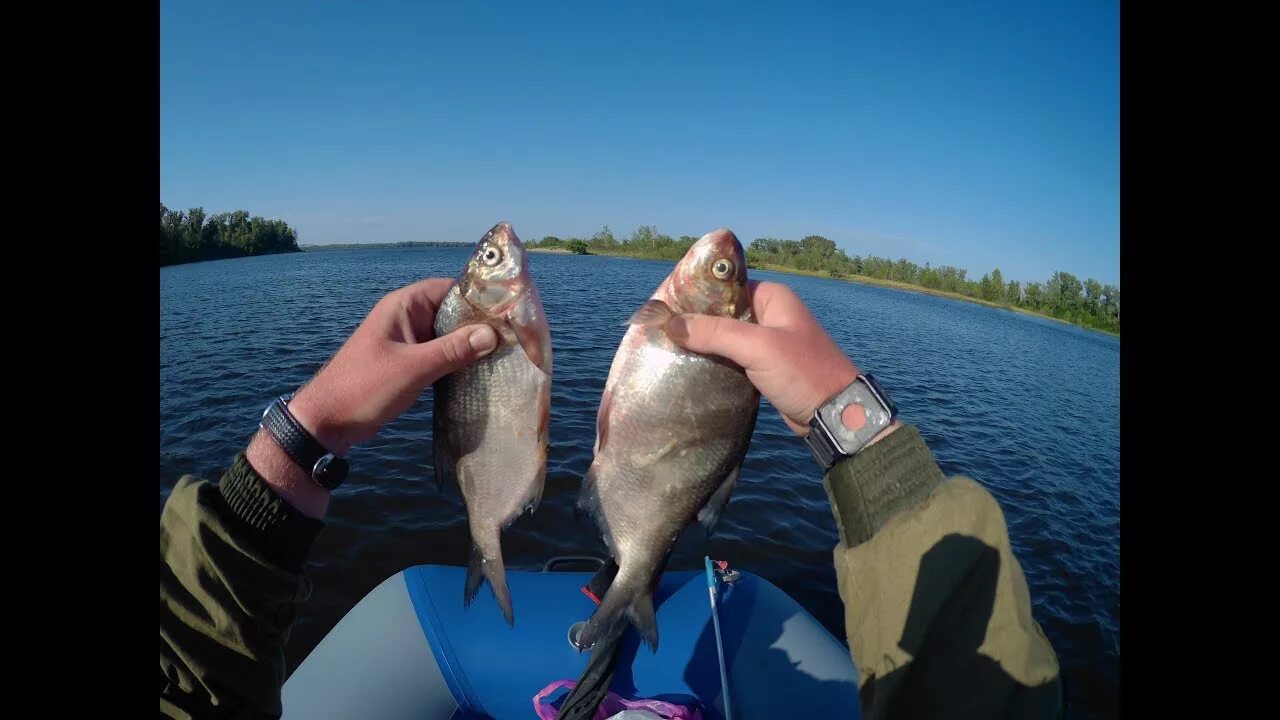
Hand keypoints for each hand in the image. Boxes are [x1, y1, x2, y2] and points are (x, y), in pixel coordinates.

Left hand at [246, 278, 497, 516]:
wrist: (327, 422)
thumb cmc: (364, 388)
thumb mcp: (413, 368)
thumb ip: (453, 350)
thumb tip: (492, 334)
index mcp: (404, 306)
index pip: (450, 288)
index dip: (480, 296)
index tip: (510, 309)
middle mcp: (407, 317)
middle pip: (453, 310)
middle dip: (481, 322)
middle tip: (515, 335)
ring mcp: (407, 340)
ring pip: (448, 333)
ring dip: (471, 343)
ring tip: (504, 353)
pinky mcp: (408, 361)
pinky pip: (441, 352)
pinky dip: (459, 359)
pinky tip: (480, 371)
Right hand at [668, 280, 898, 439]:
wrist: (836, 414)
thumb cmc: (803, 372)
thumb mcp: (758, 347)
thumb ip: (715, 332)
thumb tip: (671, 323)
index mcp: (773, 297)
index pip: (726, 287)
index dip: (696, 295)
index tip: (666, 306)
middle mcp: (770, 315)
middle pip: (722, 312)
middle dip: (696, 322)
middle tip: (663, 331)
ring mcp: (768, 342)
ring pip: (725, 338)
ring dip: (704, 345)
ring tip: (670, 349)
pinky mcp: (764, 367)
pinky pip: (732, 358)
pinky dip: (715, 362)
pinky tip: (691, 368)